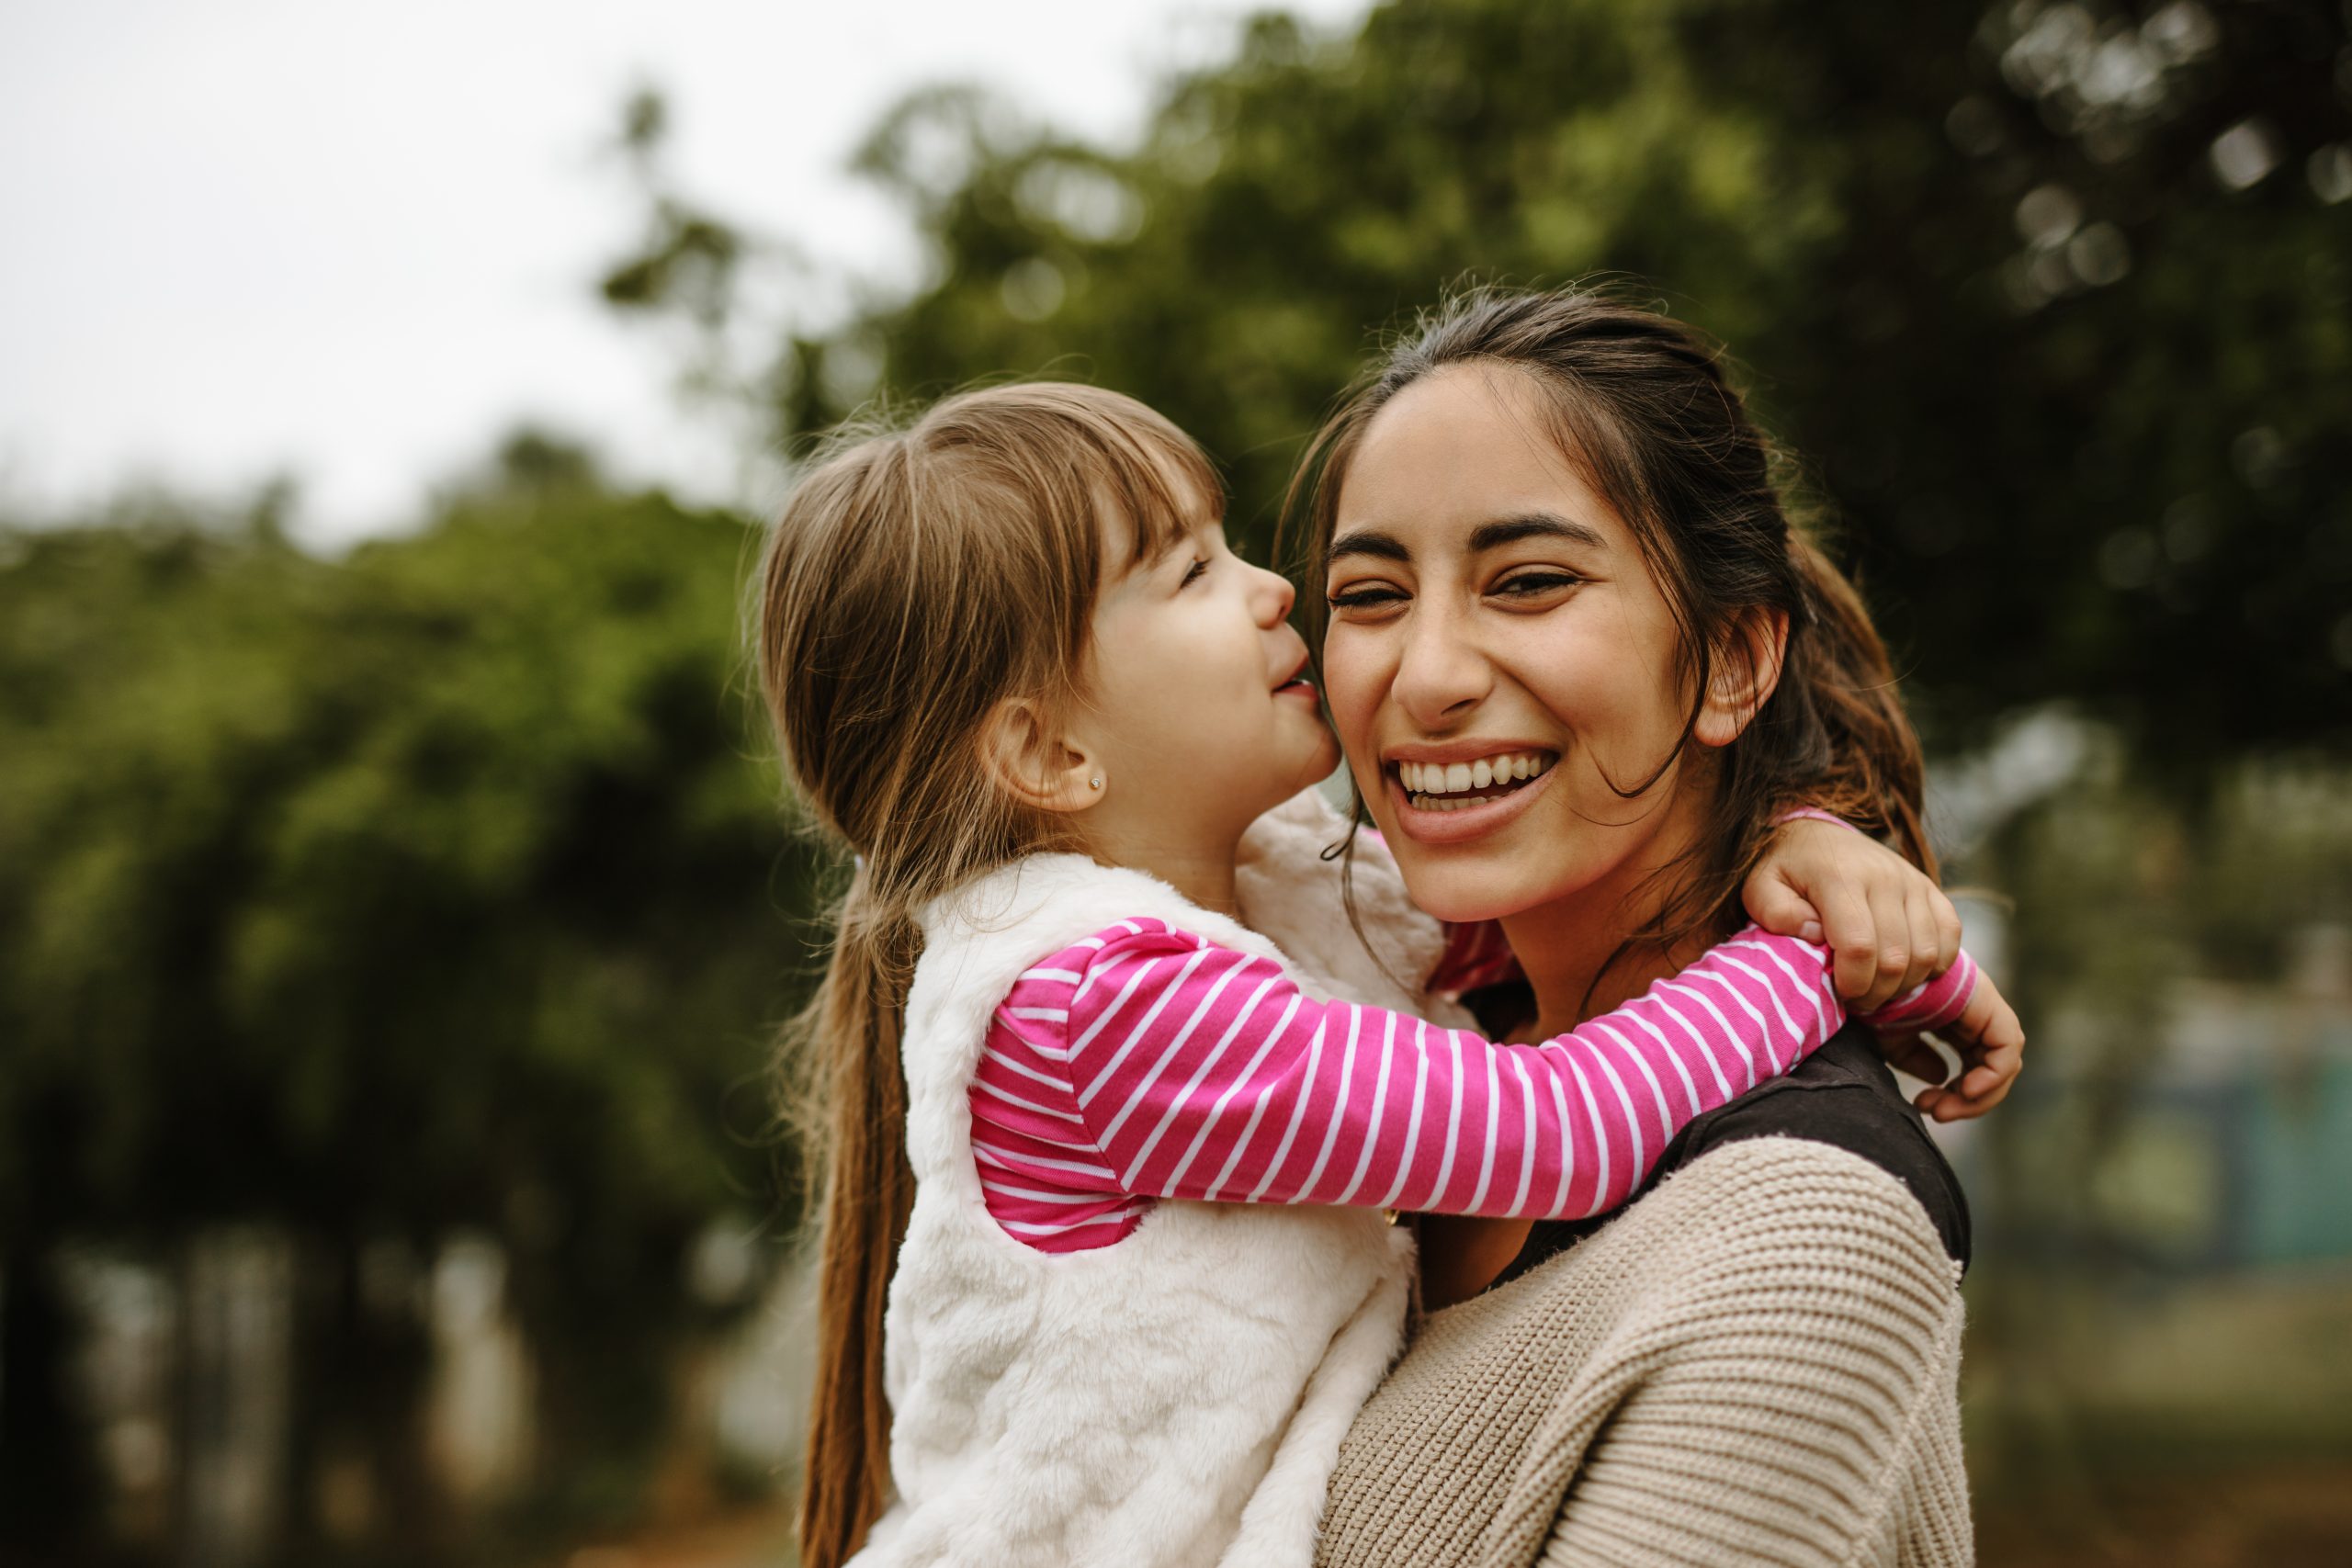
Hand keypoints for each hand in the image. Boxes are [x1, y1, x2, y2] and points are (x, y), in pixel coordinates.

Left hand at [1742, 816, 1961, 1010]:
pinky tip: (1906, 969)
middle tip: (1856, 999)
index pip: (1859, 945)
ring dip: (1905, 983)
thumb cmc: (1786, 869)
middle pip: (1897, 956)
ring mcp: (1912, 881)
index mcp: (1840, 876)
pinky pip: (1951, 935)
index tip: (1839, 993)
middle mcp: (1884, 876)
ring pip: (1928, 953)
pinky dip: (1935, 963)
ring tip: (1877, 986)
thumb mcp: (1760, 887)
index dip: (1853, 982)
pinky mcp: (1931, 888)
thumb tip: (1815, 935)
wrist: (1818, 835)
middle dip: (1877, 992)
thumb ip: (1775, 912)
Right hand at [1881, 968, 2025, 1121]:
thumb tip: (1942, 1078)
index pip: (1976, 1066)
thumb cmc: (1872, 999)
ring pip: (2004, 1062)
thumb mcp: (1891, 1037)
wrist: (1866, 970)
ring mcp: (1984, 1006)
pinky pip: (2006, 1046)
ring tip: (1942, 1108)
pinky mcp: (1988, 1003)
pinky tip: (1966, 1090)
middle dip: (1970, 1101)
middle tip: (1937, 1114)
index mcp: (1957, 1019)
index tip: (1924, 1106)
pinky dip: (1993, 1074)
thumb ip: (1915, 1058)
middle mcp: (1976, 1012)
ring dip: (1980, 1095)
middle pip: (1993, 1068)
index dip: (1958, 1095)